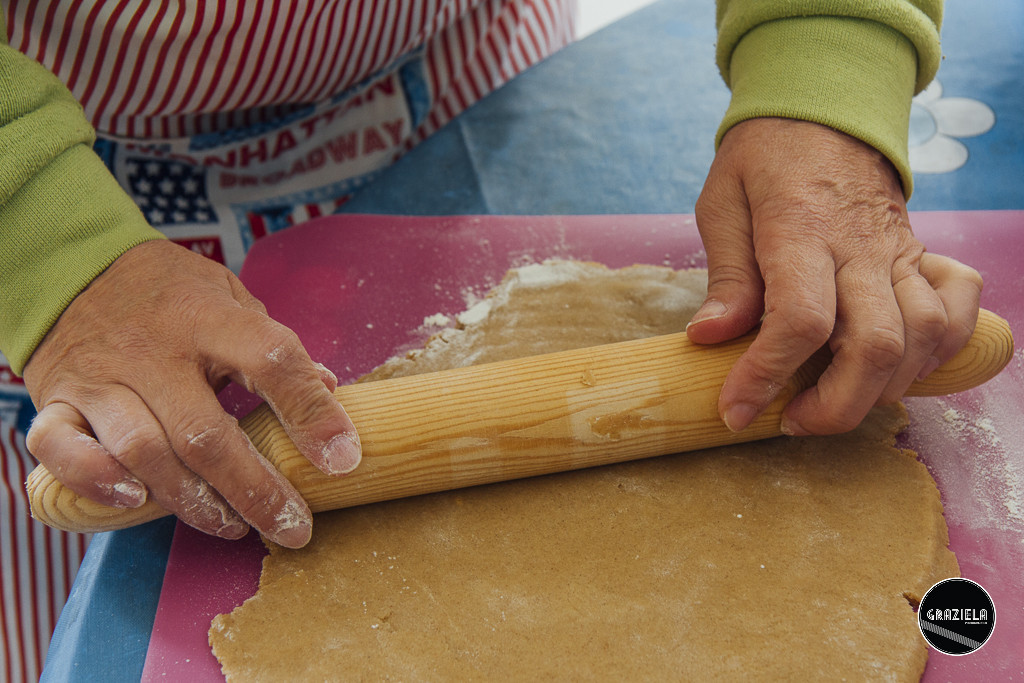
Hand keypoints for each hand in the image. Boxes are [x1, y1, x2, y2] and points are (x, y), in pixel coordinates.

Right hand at [23, 240, 360, 547]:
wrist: (73, 266)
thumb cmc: (168, 293)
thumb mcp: (230, 298)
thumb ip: (273, 346)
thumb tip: (330, 387)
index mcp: (208, 318)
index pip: (270, 360)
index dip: (311, 413)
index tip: (342, 459)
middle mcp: (152, 350)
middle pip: (205, 433)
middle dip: (255, 490)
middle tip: (292, 527)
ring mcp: (100, 378)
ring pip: (143, 453)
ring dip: (193, 501)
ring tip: (233, 525)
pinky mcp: (57, 400)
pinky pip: (62, 450)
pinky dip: (96, 481)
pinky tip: (134, 501)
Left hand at [688, 118, 982, 435]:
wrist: (825, 107)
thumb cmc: (763, 158)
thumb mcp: (723, 203)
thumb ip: (726, 275)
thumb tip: (710, 337)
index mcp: (800, 230)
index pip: (799, 320)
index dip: (767, 376)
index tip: (735, 410)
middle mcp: (859, 246)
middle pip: (874, 345)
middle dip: (834, 405)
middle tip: (789, 421)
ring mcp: (900, 250)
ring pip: (923, 336)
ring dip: (883, 388)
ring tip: (832, 402)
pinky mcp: (921, 254)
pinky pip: (955, 308)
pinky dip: (938, 350)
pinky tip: (897, 368)